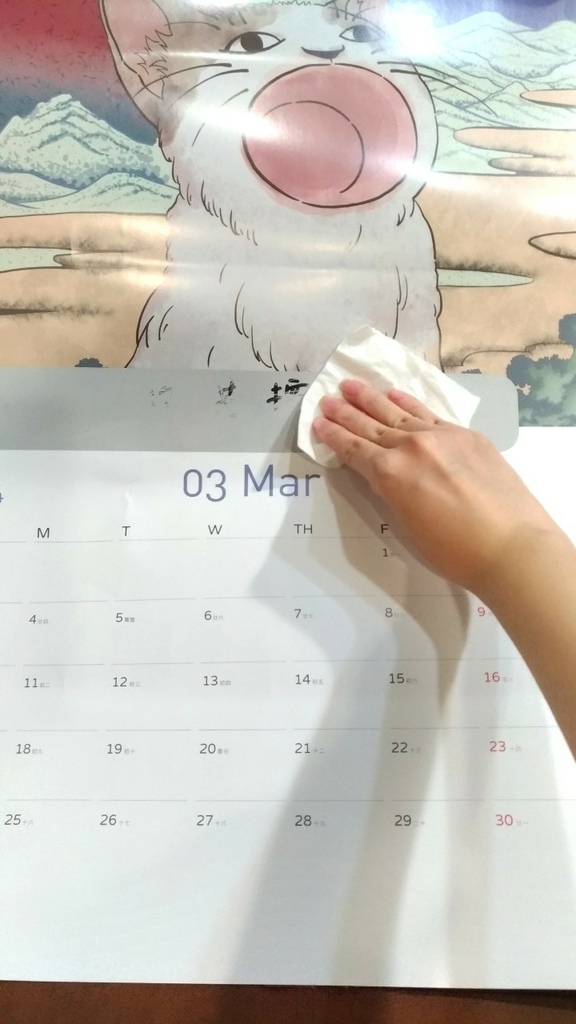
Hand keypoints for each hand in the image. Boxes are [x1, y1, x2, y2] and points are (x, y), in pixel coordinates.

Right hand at [313, 380, 557, 594]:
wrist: (511, 545)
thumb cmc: (455, 551)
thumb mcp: (409, 527)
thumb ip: (393, 495)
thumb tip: (386, 476)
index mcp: (391, 474)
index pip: (353, 450)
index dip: (333, 436)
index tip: (318, 421)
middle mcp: (411, 446)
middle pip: (371, 426)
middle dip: (346, 412)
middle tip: (327, 397)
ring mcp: (440, 436)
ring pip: (397, 413)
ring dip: (371, 398)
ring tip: (352, 384)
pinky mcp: (466, 435)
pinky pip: (427, 413)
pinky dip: (408, 403)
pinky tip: (395, 395)